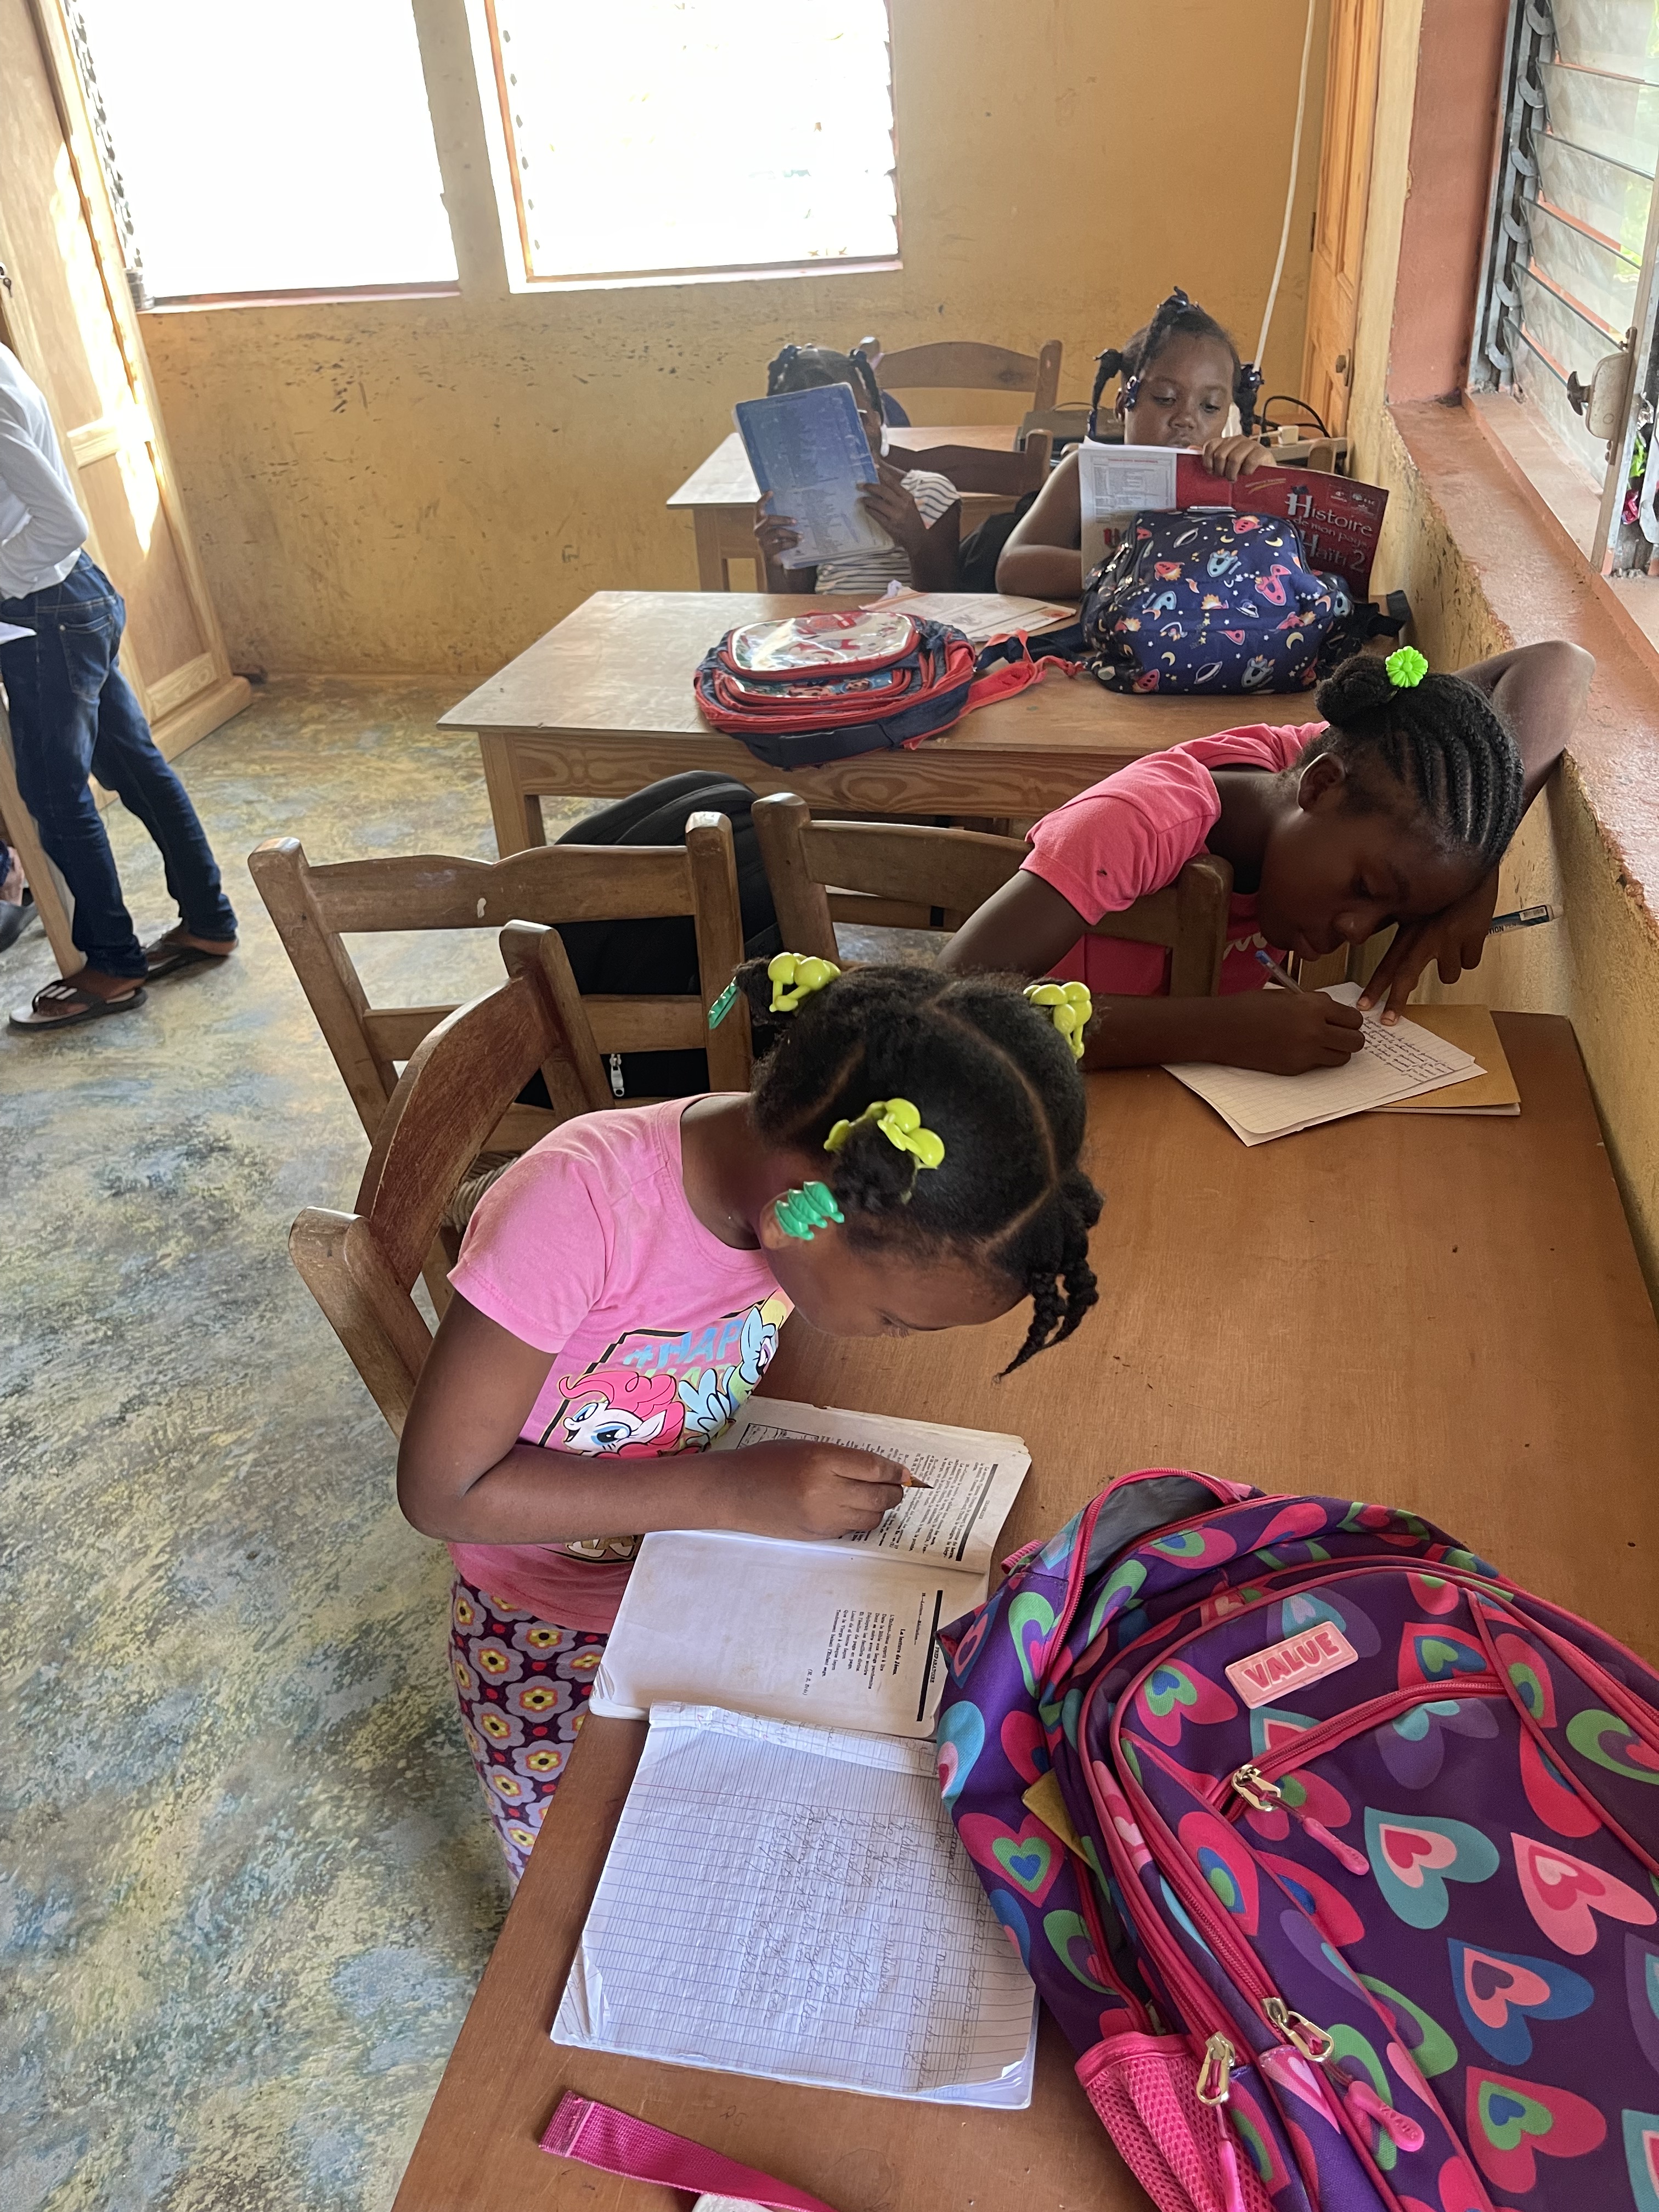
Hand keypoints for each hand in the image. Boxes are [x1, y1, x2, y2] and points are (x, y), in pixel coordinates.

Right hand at [717, 1439, 910, 1540]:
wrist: (732, 1491)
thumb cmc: (766, 1462)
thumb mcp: (805, 1448)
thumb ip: (842, 1459)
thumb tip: (881, 1471)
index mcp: (821, 1460)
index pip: (874, 1468)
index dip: (895, 1471)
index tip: (904, 1472)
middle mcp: (824, 1491)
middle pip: (879, 1496)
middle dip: (894, 1491)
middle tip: (896, 1486)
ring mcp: (821, 1518)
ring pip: (871, 1518)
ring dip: (879, 1508)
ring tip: (873, 1498)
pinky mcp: (817, 1536)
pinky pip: (851, 1529)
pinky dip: (858, 1519)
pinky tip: (849, 1509)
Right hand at [754, 496, 800, 561]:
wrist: (771, 560)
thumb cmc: (775, 539)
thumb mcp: (774, 528)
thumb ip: (778, 520)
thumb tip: (795, 506)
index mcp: (758, 521)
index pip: (758, 508)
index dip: (763, 499)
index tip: (771, 492)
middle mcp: (757, 530)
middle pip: (769, 520)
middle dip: (784, 520)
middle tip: (796, 521)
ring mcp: (762, 540)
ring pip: (777, 532)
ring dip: (791, 534)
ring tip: (801, 535)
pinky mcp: (768, 550)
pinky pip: (781, 545)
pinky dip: (791, 543)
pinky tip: (798, 543)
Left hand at [857, 460, 928, 552]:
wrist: (917, 538)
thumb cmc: (912, 520)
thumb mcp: (909, 504)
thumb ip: (898, 494)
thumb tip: (883, 484)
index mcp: (907, 497)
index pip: (892, 482)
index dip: (882, 473)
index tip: (873, 467)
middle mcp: (902, 504)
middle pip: (883, 491)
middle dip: (870, 486)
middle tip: (861, 485)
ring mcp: (895, 515)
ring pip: (877, 503)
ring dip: (868, 500)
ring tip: (863, 499)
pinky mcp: (889, 525)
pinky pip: (876, 515)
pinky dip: (870, 510)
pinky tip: (867, 508)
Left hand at [1196, 434, 1271, 481]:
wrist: (1265, 478)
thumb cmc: (1241, 473)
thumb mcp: (1222, 466)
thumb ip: (1208, 458)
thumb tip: (1190, 448)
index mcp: (1226, 442)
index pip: (1210, 446)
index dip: (1208, 462)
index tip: (1213, 472)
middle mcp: (1237, 440)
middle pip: (1220, 455)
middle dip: (1221, 471)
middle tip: (1226, 477)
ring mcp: (1250, 444)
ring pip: (1234, 459)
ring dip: (1233, 473)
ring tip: (1236, 478)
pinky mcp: (1262, 452)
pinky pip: (1249, 462)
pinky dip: (1247, 472)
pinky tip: (1248, 474)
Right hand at [1212, 988, 1365, 1073]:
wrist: (1222, 1028)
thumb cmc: (1249, 1007)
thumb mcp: (1286, 995)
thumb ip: (1313, 1002)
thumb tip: (1332, 1012)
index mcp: (1313, 1007)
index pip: (1353, 1018)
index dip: (1350, 1019)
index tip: (1343, 1019)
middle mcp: (1315, 1031)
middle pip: (1355, 1041)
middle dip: (1350, 1037)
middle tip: (1338, 1033)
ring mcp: (1305, 1053)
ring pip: (1342, 1057)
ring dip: (1337, 1050)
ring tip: (1321, 1043)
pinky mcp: (1295, 1068)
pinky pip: (1319, 1065)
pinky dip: (1315, 1058)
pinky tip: (1298, 1048)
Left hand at [1358, 870, 1499, 1021]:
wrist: (1476, 858)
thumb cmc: (1440, 876)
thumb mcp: (1408, 895)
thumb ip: (1381, 914)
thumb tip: (1350, 931)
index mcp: (1410, 924)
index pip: (1390, 962)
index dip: (1377, 986)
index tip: (1365, 1006)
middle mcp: (1429, 934)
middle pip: (1410, 974)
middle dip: (1398, 999)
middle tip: (1389, 1019)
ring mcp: (1454, 938)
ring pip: (1448, 973)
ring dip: (1446, 967)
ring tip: (1448, 946)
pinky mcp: (1476, 936)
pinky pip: (1470, 962)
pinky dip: (1467, 955)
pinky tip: (1466, 938)